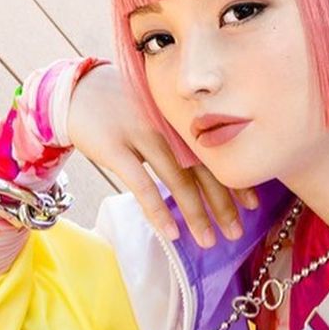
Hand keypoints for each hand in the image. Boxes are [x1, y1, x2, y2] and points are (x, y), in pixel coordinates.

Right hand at [66, 62, 258, 247]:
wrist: (74, 89)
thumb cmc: (122, 106)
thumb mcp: (157, 111)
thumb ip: (181, 134)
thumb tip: (213, 167)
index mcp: (181, 116)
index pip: (215, 152)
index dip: (235, 179)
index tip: (254, 204)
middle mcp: (167, 124)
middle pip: (202, 168)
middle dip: (222, 203)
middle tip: (237, 232)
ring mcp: (141, 134)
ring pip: (177, 180)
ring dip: (196, 214)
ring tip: (209, 240)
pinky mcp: (114, 148)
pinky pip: (142, 185)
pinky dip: (158, 210)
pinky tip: (171, 232)